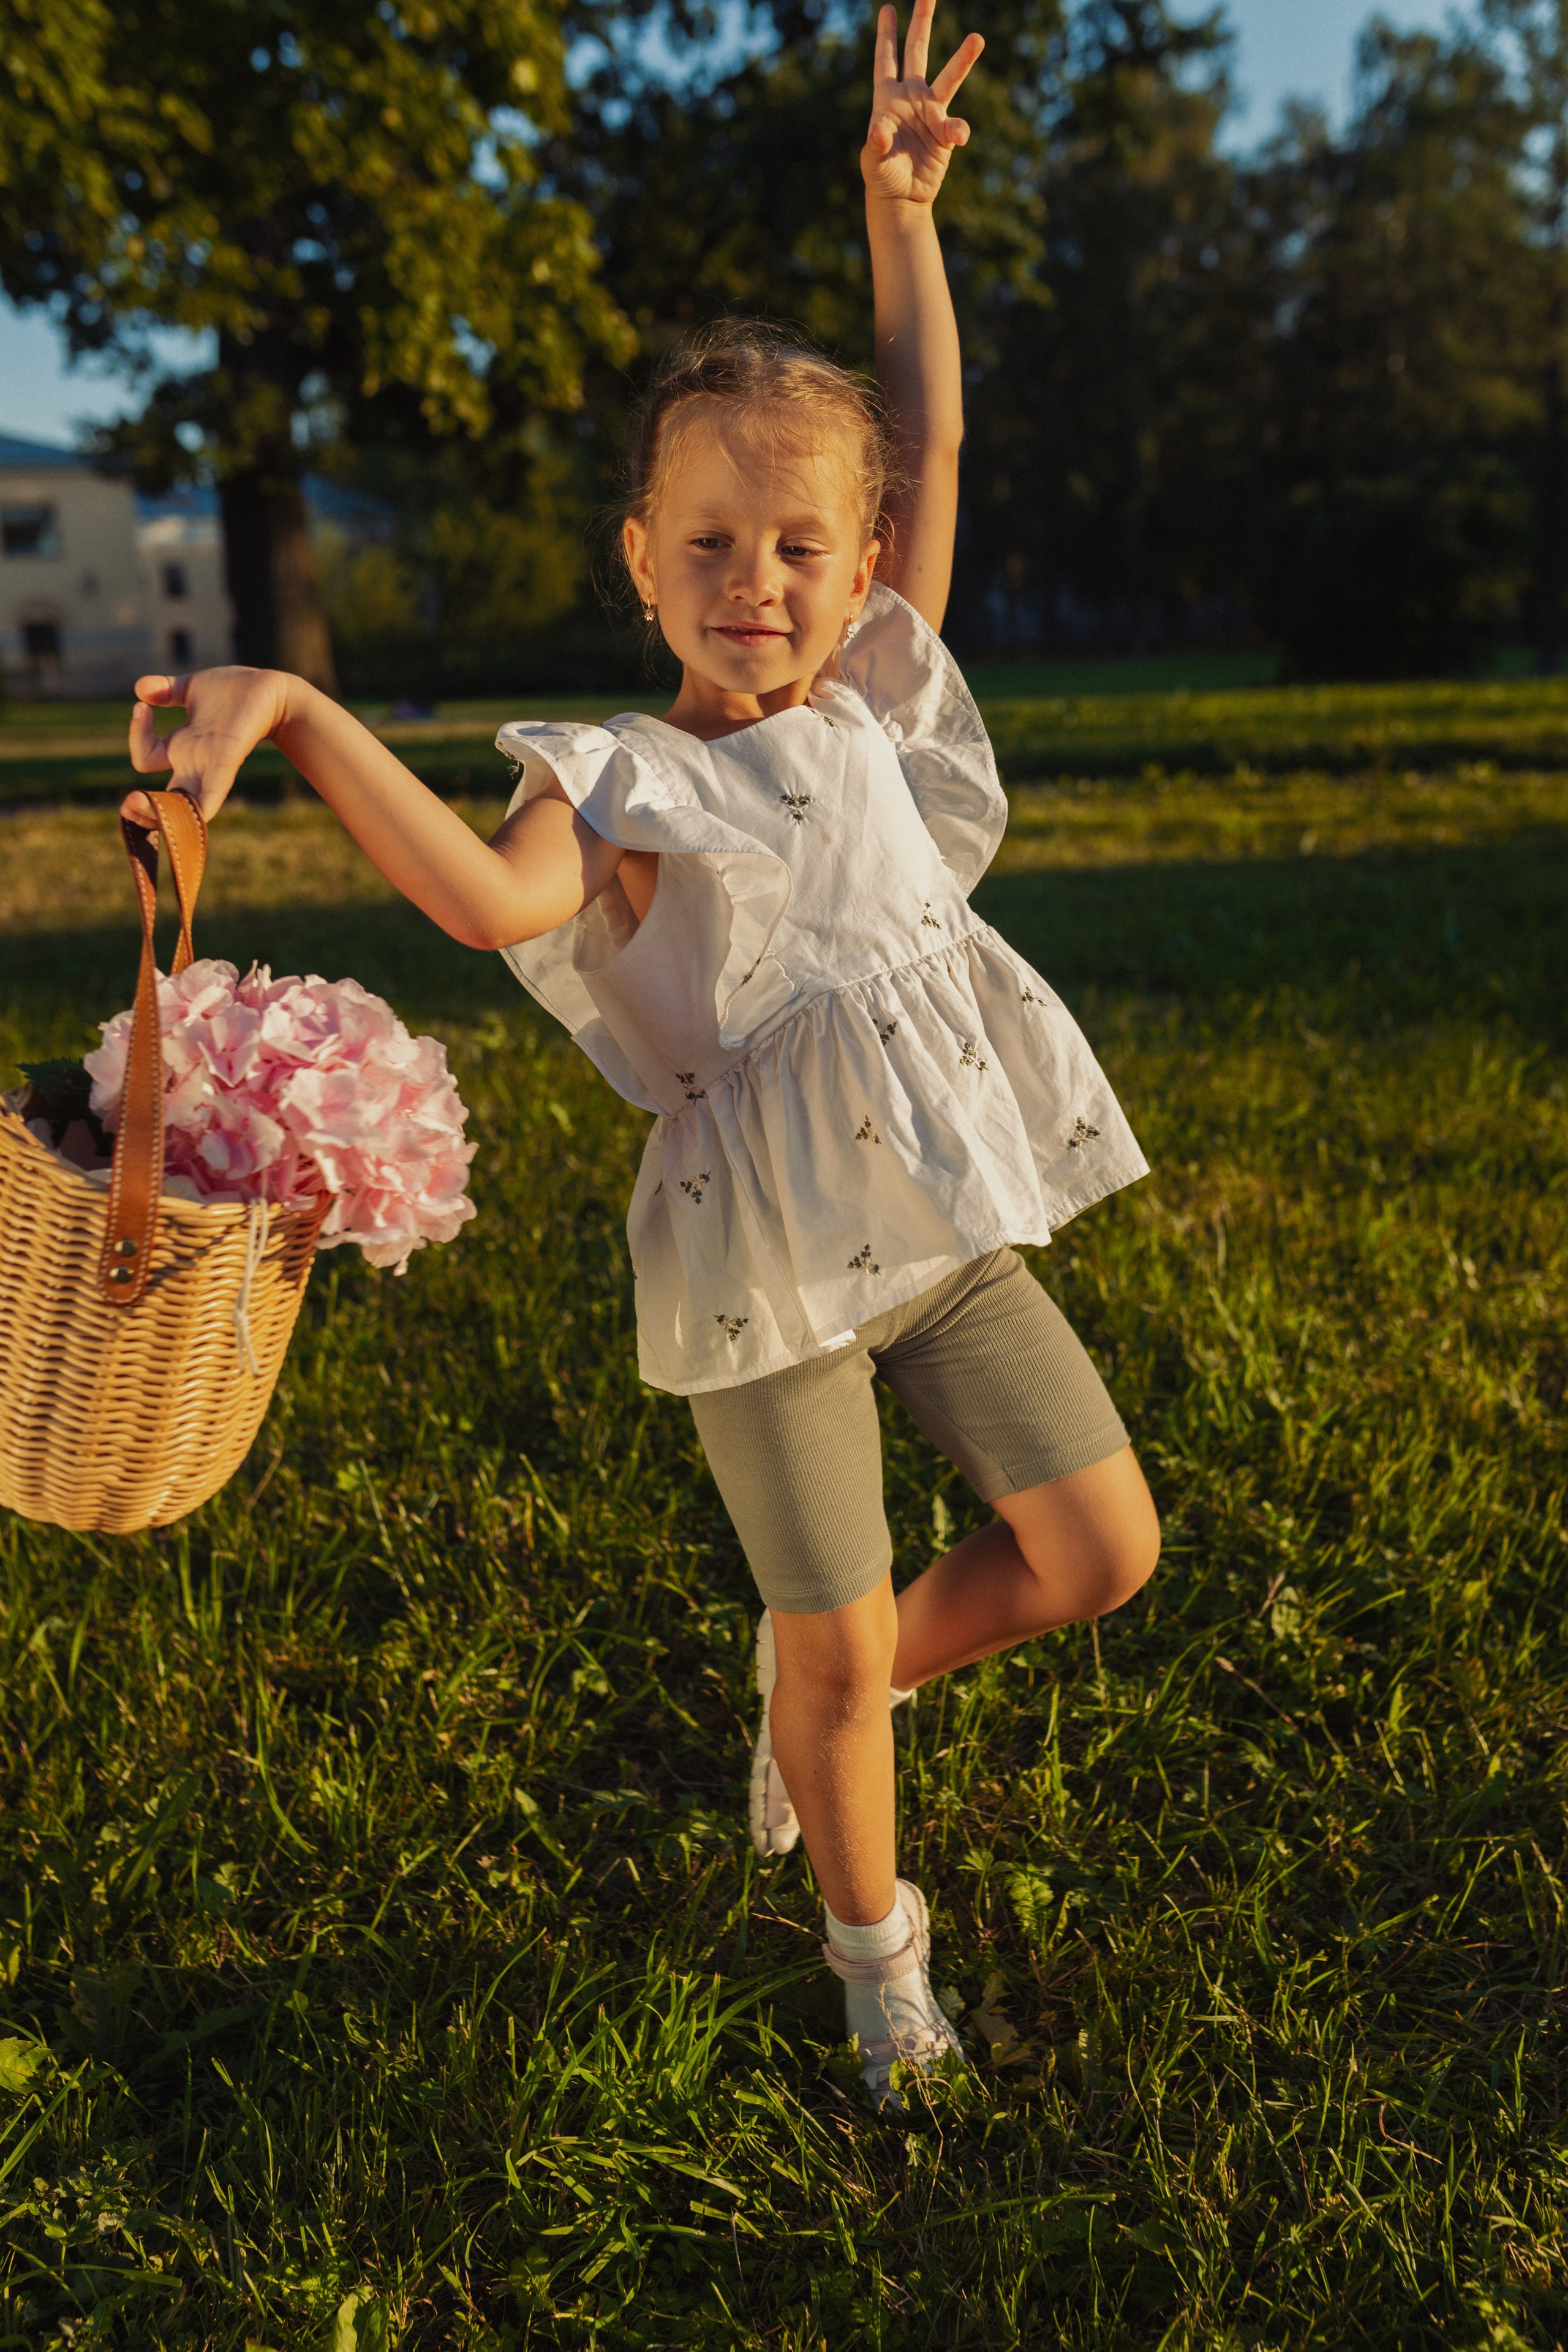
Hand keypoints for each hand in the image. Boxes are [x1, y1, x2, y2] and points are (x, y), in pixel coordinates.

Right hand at [121, 666, 294, 827]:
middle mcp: (194, 763)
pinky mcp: (228, 761)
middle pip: (162, 801)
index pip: (145, 759)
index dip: (136, 737)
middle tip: (128, 804)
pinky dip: (200, 804)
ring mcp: (210, 766)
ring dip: (160, 813)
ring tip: (136, 803)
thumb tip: (140, 689)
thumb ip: (165, 690)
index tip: (142, 707)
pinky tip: (191, 811)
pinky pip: (212, 792)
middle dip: (140, 810)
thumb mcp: (191, 688)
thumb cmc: (234, 691)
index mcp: (182, 747)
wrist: (271, 689)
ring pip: (182, 805)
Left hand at [862, 0, 982, 209]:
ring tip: (977, 38)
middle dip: (922, 22)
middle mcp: (911, 96)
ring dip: (963, 59)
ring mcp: (930, 111)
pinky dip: (959, 129)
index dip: (886, 35)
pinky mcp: (946, 131)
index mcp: (887, 98)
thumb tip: (880, 130)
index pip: (886, 59)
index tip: (887, 9)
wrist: (903, 198)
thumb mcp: (874, 161)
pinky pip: (957, 124)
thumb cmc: (883, 177)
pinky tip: (957, 138)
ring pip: (949, 77)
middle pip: (918, 51)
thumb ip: (876, 144)